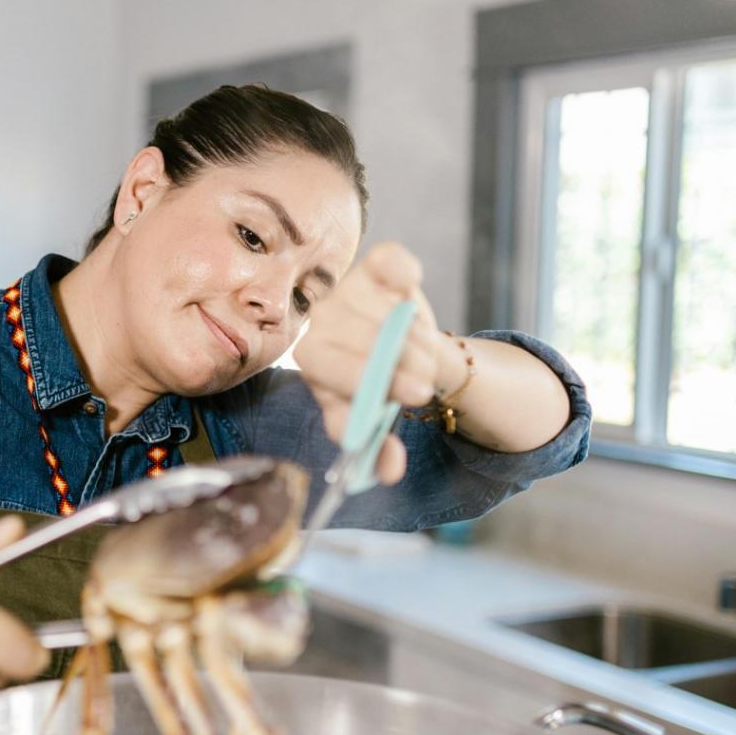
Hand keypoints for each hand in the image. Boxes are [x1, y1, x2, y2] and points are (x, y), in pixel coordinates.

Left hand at [292, 242, 467, 483]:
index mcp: (311, 361)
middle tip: (421, 385)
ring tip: (423, 360)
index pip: (328, 367)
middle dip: (395, 365)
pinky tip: (407, 285)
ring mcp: (347, 290)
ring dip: (413, 339)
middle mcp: (321, 321)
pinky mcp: (375, 266)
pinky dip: (403, 271)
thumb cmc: (379, 389)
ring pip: (383, 310)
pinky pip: (390, 262)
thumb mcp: (374, 420)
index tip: (408, 396)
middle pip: (358, 338)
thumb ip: (379, 447)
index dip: (364, 380)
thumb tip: (391, 472)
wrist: (403, 353)